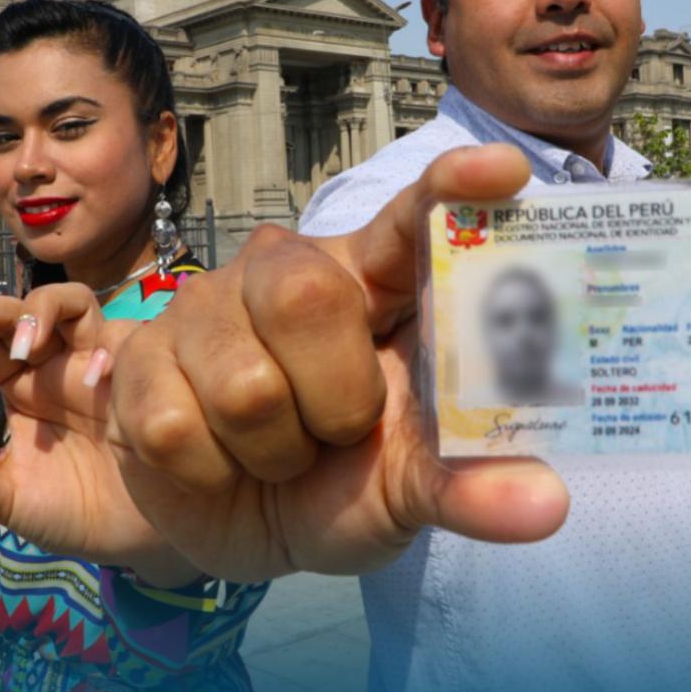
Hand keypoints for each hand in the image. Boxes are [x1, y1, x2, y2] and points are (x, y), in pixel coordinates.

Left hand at [0, 287, 198, 585]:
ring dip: (44, 310)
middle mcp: (57, 366)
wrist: (140, 536)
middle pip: (18, 310)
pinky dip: (110, 351)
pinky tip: (96, 379)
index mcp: (22, 387)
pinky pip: (128, 339)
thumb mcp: (9, 499)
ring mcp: (100, 364)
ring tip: (24, 343)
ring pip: (76, 302)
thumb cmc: (76, 510)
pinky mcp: (141, 373)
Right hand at [110, 144, 569, 581]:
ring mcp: (207, 308)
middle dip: (333, 396)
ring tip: (279, 450)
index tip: (504, 169)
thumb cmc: (343, 480)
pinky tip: (219, 460)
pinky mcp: (141, 358)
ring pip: (244, 384)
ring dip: (273, 450)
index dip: (450, 188)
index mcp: (372, 284)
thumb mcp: (408, 487)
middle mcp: (287, 273)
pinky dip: (210, 471)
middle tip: (337, 429)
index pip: (410, 220)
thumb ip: (467, 486)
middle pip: (308, 295)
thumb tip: (549, 505)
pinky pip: (174, 425)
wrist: (240, 522)